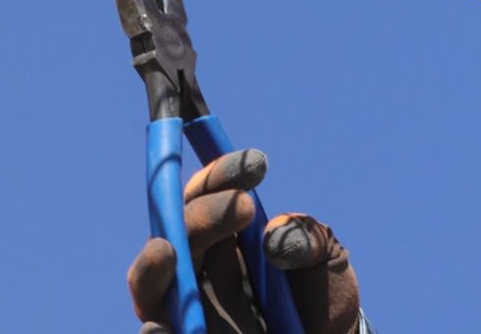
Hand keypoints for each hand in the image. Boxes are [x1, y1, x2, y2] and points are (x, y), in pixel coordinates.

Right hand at [126, 149, 361, 333]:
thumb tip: (278, 238)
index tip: (254, 164)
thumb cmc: (322, 296)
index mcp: (227, 236)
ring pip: (154, 287)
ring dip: (154, 269)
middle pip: (179, 234)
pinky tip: (157, 329)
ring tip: (166, 250)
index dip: (222, 176)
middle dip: (203, 215)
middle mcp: (200, 269)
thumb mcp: (326, 261)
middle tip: (244, 204)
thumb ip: (309, 241)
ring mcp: (190, 311)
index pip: (208, 196)